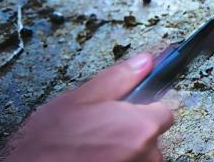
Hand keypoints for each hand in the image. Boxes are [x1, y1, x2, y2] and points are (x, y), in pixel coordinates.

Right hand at [0, 53, 173, 161]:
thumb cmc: (49, 141)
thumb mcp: (80, 99)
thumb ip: (119, 79)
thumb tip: (144, 62)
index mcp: (141, 126)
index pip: (164, 113)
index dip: (144, 109)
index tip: (127, 110)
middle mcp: (146, 152)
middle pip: (152, 136)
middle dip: (133, 131)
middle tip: (102, 129)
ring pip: (141, 155)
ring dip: (125, 150)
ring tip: (94, 146)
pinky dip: (118, 161)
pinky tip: (95, 157)